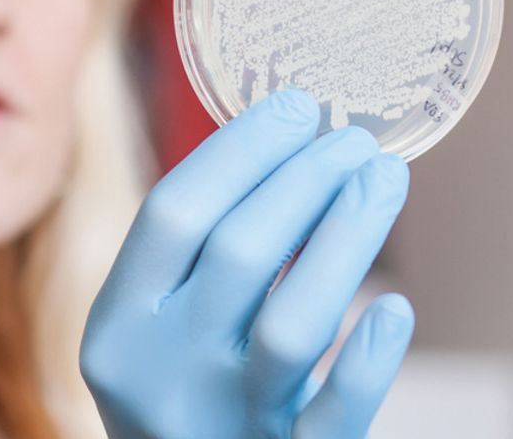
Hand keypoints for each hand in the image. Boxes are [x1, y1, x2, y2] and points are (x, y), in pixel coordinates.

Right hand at [80, 89, 413, 438]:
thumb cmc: (177, 400)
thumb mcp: (152, 334)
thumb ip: (190, 264)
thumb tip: (279, 151)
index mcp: (118, 327)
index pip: (172, 212)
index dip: (239, 150)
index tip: (295, 106)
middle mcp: (158, 373)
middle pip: (237, 252)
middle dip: (305, 178)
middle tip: (353, 140)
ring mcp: (221, 425)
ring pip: (291, 324)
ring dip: (347, 238)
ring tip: (383, 181)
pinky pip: (333, 417)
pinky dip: (368, 361)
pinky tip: (394, 308)